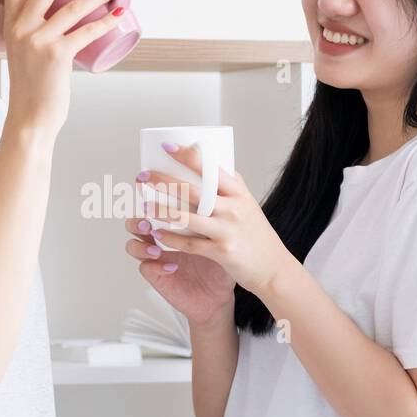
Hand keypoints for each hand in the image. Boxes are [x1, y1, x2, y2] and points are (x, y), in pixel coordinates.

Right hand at [1, 0, 123, 136]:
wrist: (29, 119)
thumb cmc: (32, 88)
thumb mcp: (23, 52)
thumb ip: (36, 33)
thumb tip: (67, 18)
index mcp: (10, 25)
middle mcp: (21, 28)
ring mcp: (38, 41)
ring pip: (73, 6)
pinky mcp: (57, 55)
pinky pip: (88, 31)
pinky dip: (108, 20)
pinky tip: (120, 14)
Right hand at [124, 211, 235, 325]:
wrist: (218, 295)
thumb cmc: (218, 265)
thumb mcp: (219, 240)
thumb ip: (212, 221)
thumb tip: (215, 197)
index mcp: (173, 226)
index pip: (154, 209)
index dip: (150, 203)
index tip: (156, 200)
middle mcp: (160, 240)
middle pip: (135, 224)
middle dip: (136, 222)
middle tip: (147, 223)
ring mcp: (156, 258)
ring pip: (133, 246)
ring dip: (140, 245)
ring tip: (155, 249)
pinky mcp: (157, 276)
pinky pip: (146, 268)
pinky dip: (156, 266)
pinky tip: (172, 267)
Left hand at [134, 143, 293, 297]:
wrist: (273, 269)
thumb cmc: (257, 235)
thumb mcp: (249, 205)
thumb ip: (233, 187)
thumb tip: (217, 163)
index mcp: (239, 193)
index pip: (211, 168)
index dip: (187, 156)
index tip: (167, 147)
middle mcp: (234, 208)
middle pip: (193, 190)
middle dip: (164, 181)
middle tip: (142, 177)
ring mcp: (227, 229)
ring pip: (187, 217)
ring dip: (161, 211)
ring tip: (143, 206)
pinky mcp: (222, 251)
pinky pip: (189, 244)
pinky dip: (171, 239)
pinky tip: (157, 234)